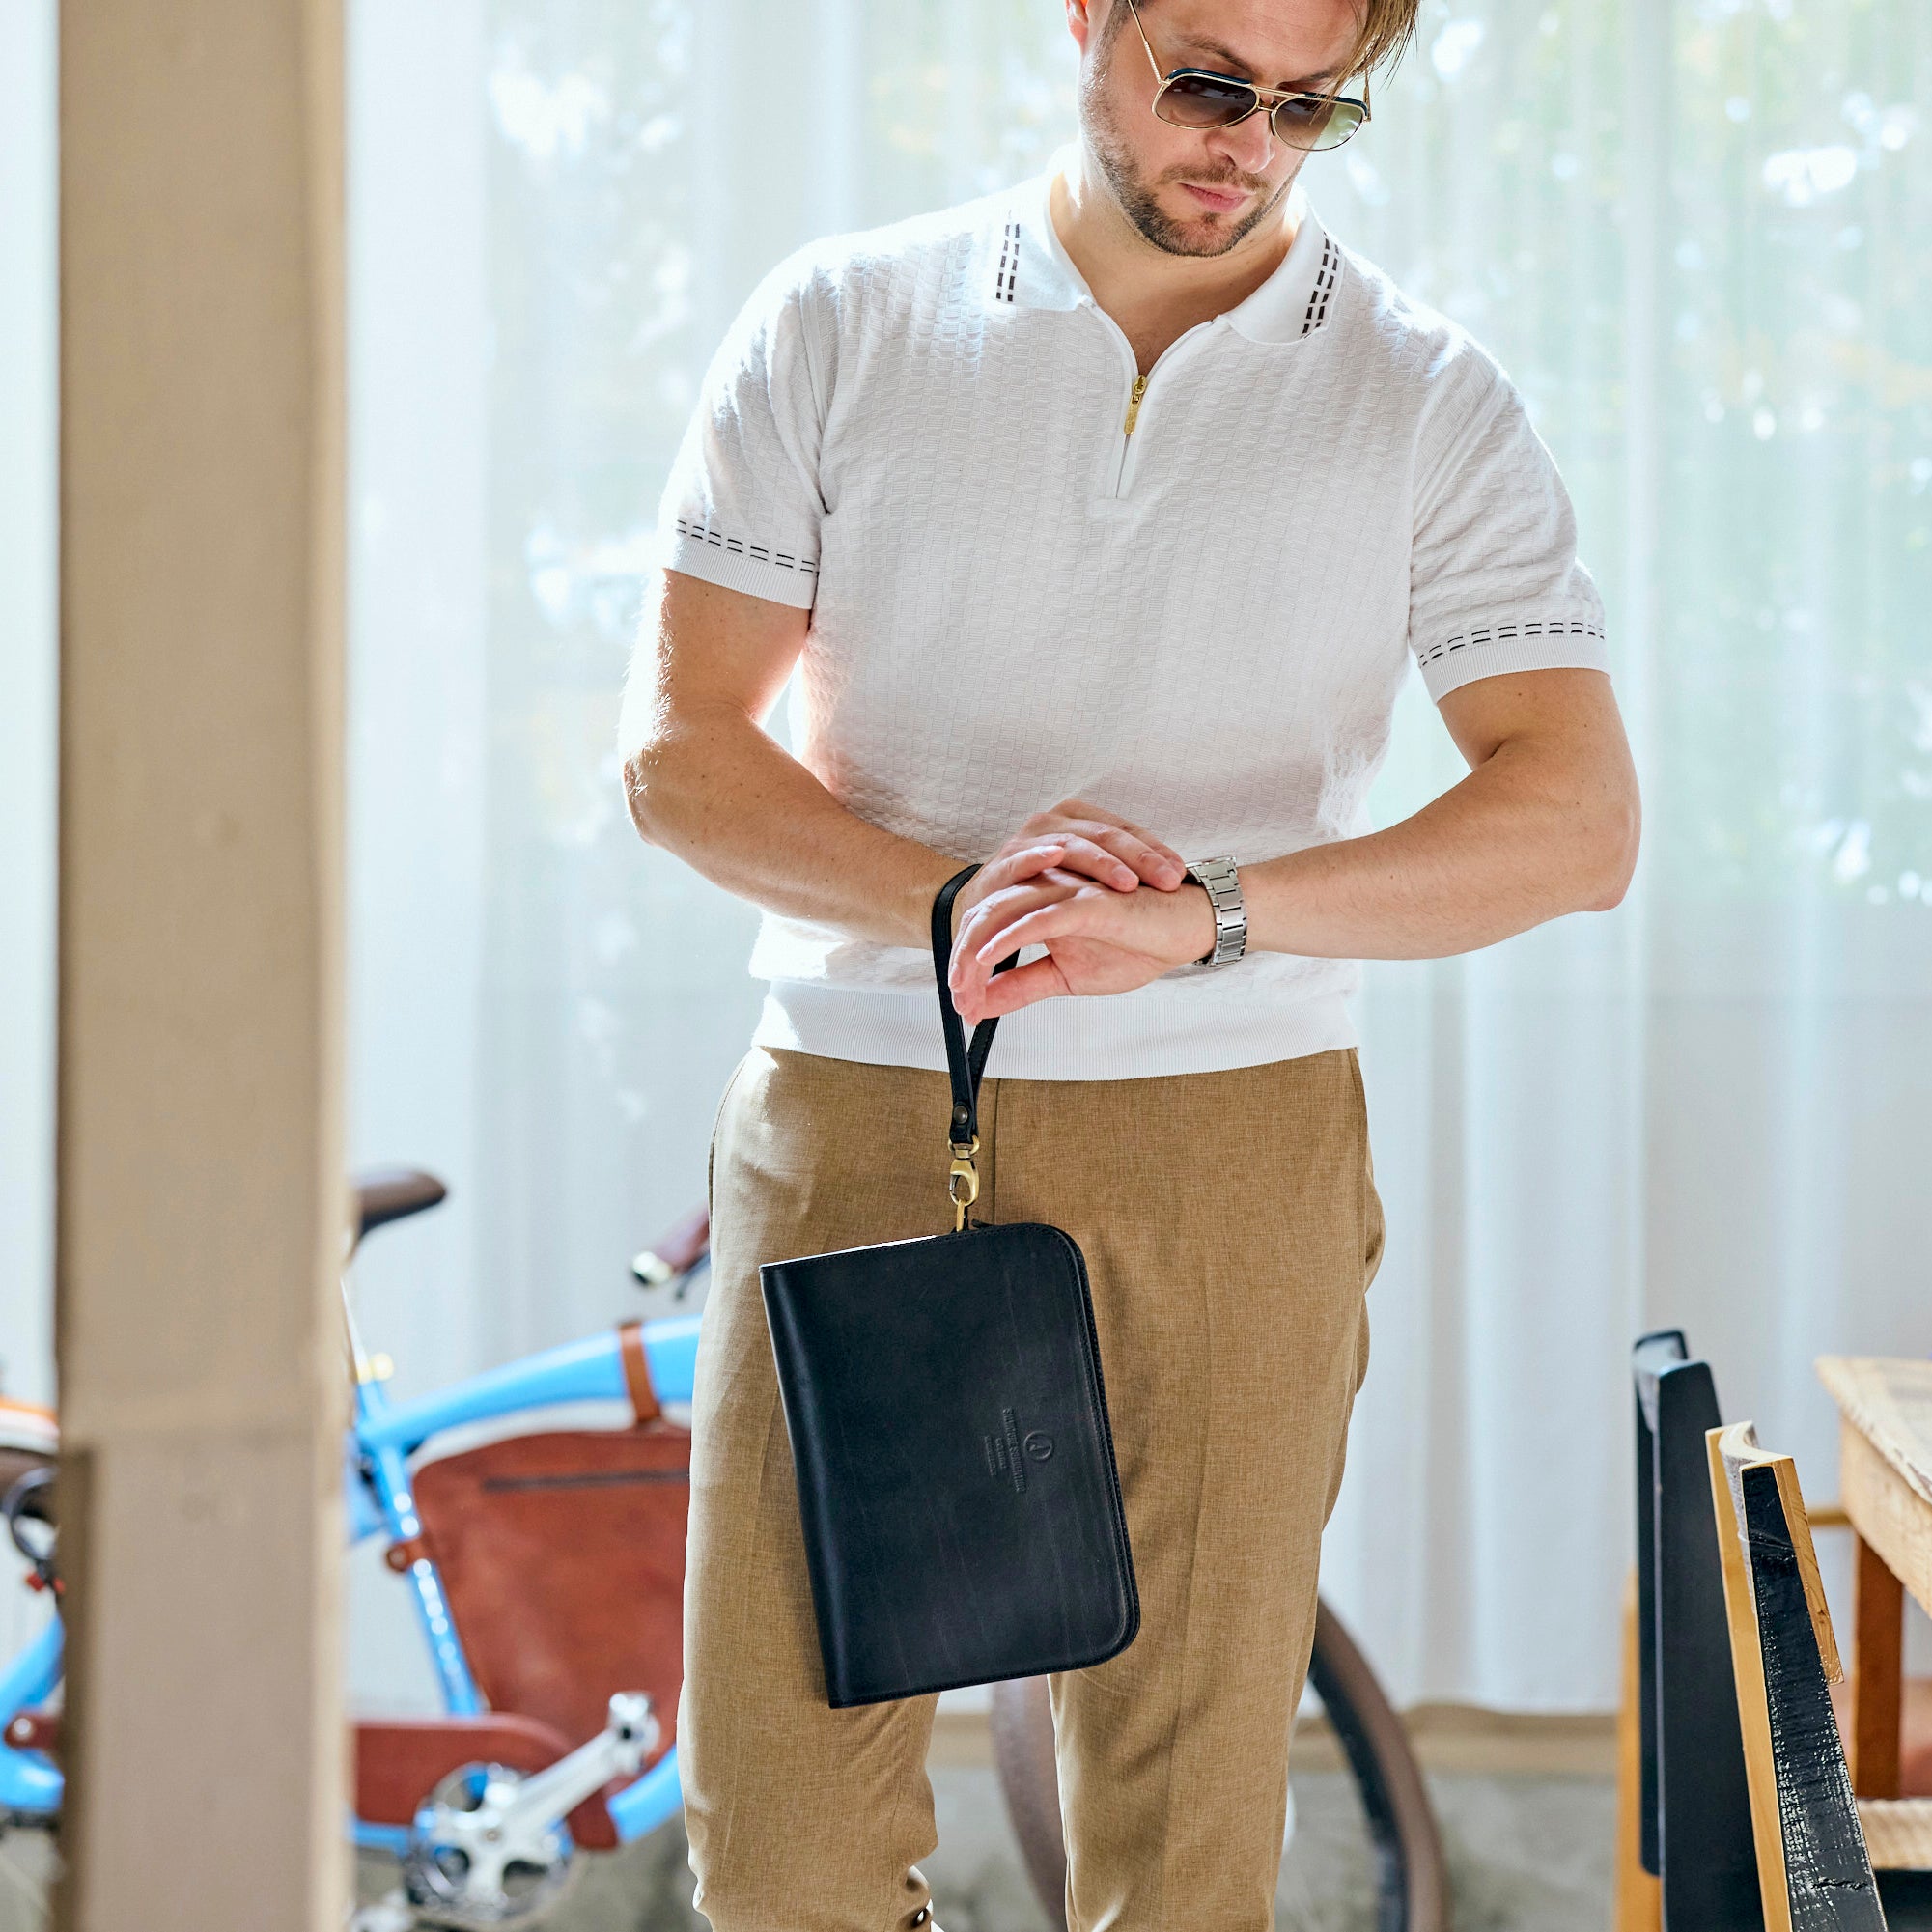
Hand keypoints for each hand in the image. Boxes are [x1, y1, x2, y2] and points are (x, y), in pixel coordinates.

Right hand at [948, 800, 1187, 938]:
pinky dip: (1037, 856)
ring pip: (1071, 844)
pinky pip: (1022, 858)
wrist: (985, 916)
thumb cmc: (1044, 897)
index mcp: (1079, 821)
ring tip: (1128, 883)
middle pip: (1105, 835)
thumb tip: (1182, 880)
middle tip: (1169, 881)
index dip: (1154, 851)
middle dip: (1140, 858)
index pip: (1125, 831)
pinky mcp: (1001, 864)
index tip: (1181, 876)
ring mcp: (1026, 841)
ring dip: (1101, 863)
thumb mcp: (1087, 884)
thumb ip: (1124, 876)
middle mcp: (1053, 823)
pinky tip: (1056, 857)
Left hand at [949, 831, 1214, 1025]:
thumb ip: (1021, 986)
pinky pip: (1041, 915)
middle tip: (956, 999)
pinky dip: (1011, 936)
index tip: (960, 1003)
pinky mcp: (1090, 902)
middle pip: (984, 914)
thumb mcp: (1065, 976)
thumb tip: (980, 1009)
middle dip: (963, 958)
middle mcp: (1045, 888)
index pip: (985, 925)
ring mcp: (1066, 891)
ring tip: (965, 988)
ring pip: (1004, 912)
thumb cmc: (1132, 945)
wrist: (1184, 932)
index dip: (965, 962)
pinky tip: (990, 955)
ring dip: (978, 951)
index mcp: (1037, 901)